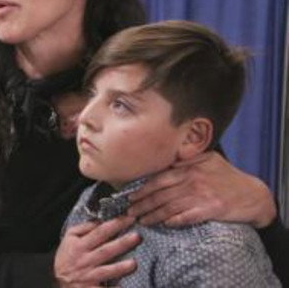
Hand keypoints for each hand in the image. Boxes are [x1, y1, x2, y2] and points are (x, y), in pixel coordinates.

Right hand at [54, 216, 139, 286]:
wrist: (58, 280)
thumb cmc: (67, 257)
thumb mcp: (69, 238)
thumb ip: (84, 228)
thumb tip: (100, 220)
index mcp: (80, 246)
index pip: (100, 232)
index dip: (115, 225)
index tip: (130, 219)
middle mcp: (85, 260)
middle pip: (105, 251)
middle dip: (121, 244)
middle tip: (137, 237)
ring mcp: (88, 276)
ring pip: (106, 271)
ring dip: (119, 268)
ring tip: (133, 263)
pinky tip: (123, 287)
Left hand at [128, 152, 275, 227]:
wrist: (253, 194)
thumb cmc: (227, 176)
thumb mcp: (207, 159)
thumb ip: (186, 158)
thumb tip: (164, 156)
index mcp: (188, 167)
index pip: (158, 178)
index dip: (141, 188)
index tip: (129, 196)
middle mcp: (193, 179)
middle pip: (160, 194)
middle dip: (141, 204)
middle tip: (129, 212)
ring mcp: (202, 195)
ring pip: (170, 207)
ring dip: (153, 215)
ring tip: (141, 221)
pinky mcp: (211, 209)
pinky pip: (188, 216)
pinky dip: (174, 221)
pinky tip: (164, 224)